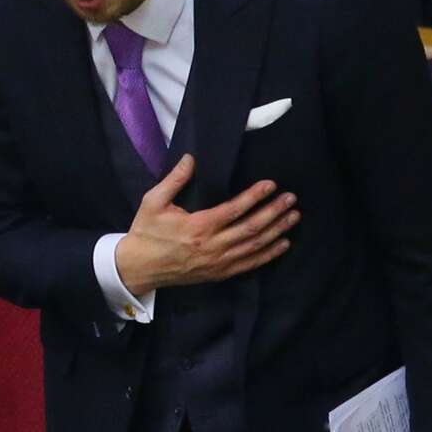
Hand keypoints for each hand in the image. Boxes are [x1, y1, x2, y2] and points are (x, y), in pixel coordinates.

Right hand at [113, 155, 297, 296]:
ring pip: (254, 246)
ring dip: (276, 231)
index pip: (234, 209)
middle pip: (251, 228)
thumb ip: (174, 180)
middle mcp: (212, 246)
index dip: (255, 196)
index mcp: (197, 226)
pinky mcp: (218, 273)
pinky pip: (249, 264)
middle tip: (291, 199)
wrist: (138, 267)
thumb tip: (191, 158)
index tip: (271, 185)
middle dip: (274, 212)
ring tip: (293, 217)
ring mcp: (217, 262)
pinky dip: (268, 254)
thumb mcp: (152, 202)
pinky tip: (282, 244)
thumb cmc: (146, 232)